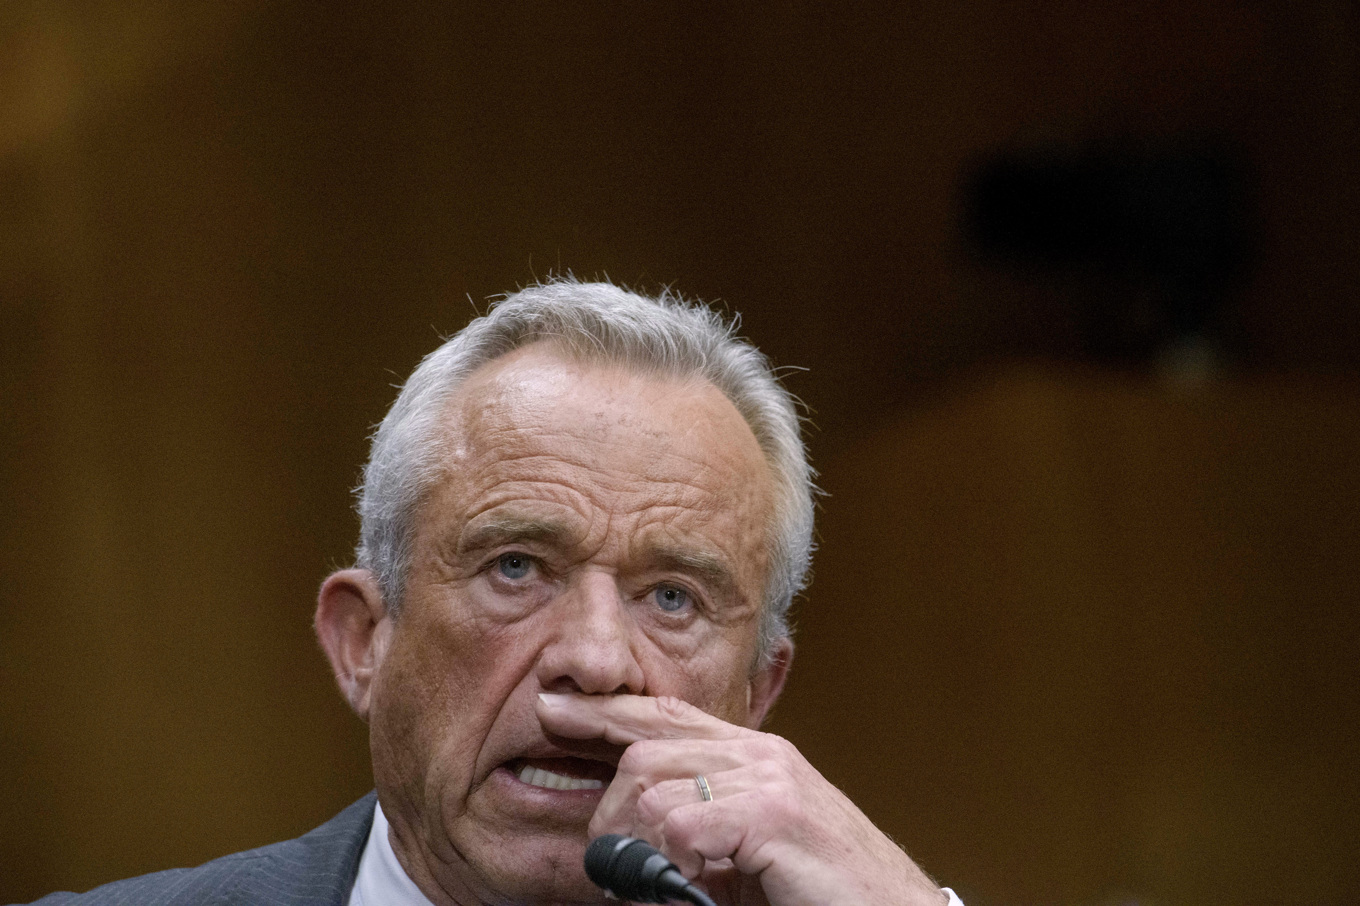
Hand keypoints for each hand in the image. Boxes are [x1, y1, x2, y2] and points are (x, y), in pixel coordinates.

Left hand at [536, 693, 946, 905]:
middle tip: (609, 865)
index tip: (554, 710)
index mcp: (755, 756)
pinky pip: (683, 823)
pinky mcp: (776, 815)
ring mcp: (771, 779)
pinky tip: (690, 888)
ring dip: (635, 847)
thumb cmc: (821, 892)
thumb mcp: (748, 854)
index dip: (607, 711)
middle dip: (608, 806)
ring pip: (653, 785)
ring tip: (649, 888)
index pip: (667, 715)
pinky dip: (670, 864)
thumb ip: (702, 832)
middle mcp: (761, 755)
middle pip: (646, 749)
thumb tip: (636, 842)